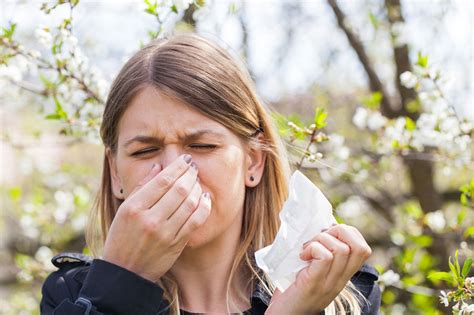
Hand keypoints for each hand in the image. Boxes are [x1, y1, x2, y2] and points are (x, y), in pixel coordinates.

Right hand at [102, 155, 211, 282]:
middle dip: (190, 175)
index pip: (162, 180)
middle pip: (178, 189)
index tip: (186, 160)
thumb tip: (158, 166)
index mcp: (133, 207)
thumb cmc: (122, 237)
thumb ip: (141, 186)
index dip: (178, 166)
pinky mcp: (176, 244)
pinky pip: (196, 220)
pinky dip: (204, 207)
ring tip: (197, 182)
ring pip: (190, 203)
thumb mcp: (124, 210)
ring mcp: (164, 233)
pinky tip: (205, 199)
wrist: (125, 272)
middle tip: (194, 169)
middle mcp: (149, 219)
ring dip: (197, 189)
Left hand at [265, 224, 371, 314]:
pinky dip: (313, 248)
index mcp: (343, 275)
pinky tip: (302, 256)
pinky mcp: (314, 284)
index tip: (327, 234)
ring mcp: (329, 283)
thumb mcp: (313, 270)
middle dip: (339, 231)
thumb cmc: (292, 289)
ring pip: (341, 249)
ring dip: (320, 240)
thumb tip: (318, 225)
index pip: (363, 248)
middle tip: (318, 238)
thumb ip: (320, 254)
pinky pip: (325, 257)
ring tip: (306, 248)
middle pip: (360, 247)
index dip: (348, 233)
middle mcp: (341, 280)